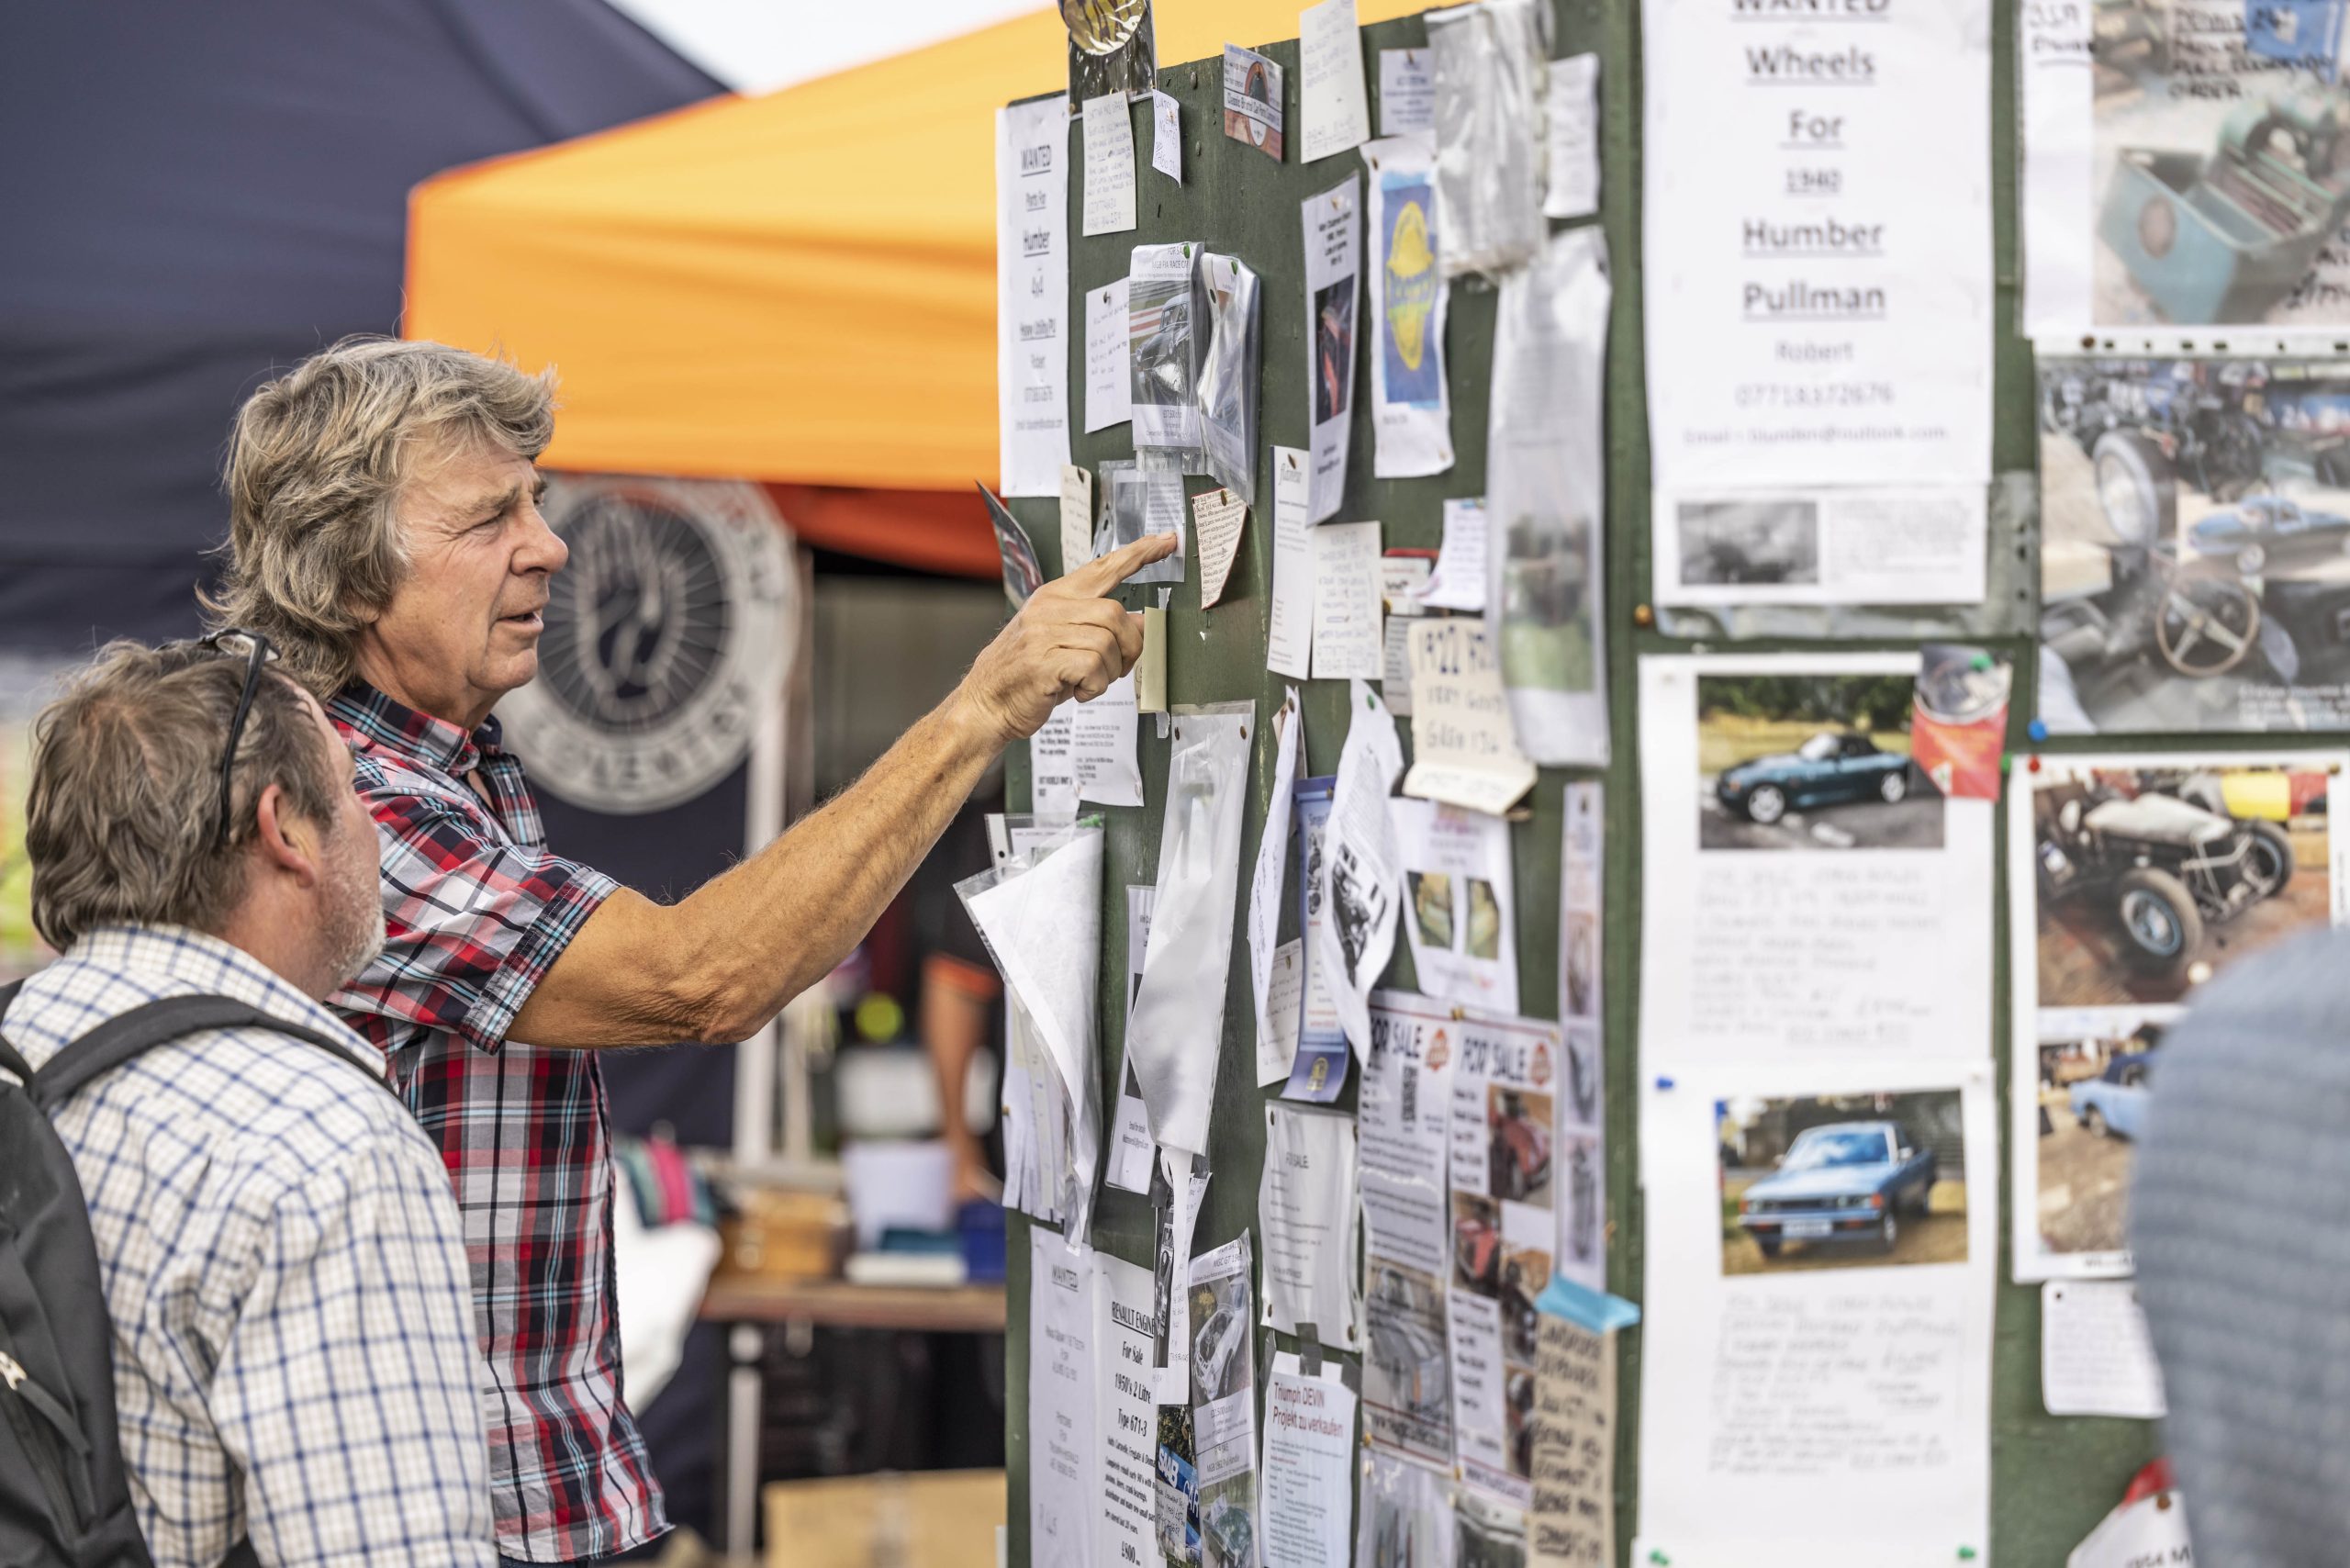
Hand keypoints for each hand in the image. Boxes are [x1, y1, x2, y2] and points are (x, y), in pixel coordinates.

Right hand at [953, 532, 1176, 746]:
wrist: (986, 704)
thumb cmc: (1027, 675)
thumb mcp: (1062, 640)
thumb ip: (1099, 627)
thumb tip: (1141, 623)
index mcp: (1055, 596)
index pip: (1103, 567)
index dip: (1139, 554)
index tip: (1166, 541)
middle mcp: (1049, 609)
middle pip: (1116, 614)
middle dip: (1129, 647)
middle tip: (1118, 668)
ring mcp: (1043, 633)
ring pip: (1107, 643)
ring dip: (1110, 672)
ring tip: (1089, 682)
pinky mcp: (1043, 661)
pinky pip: (1093, 668)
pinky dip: (1095, 687)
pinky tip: (1078, 692)